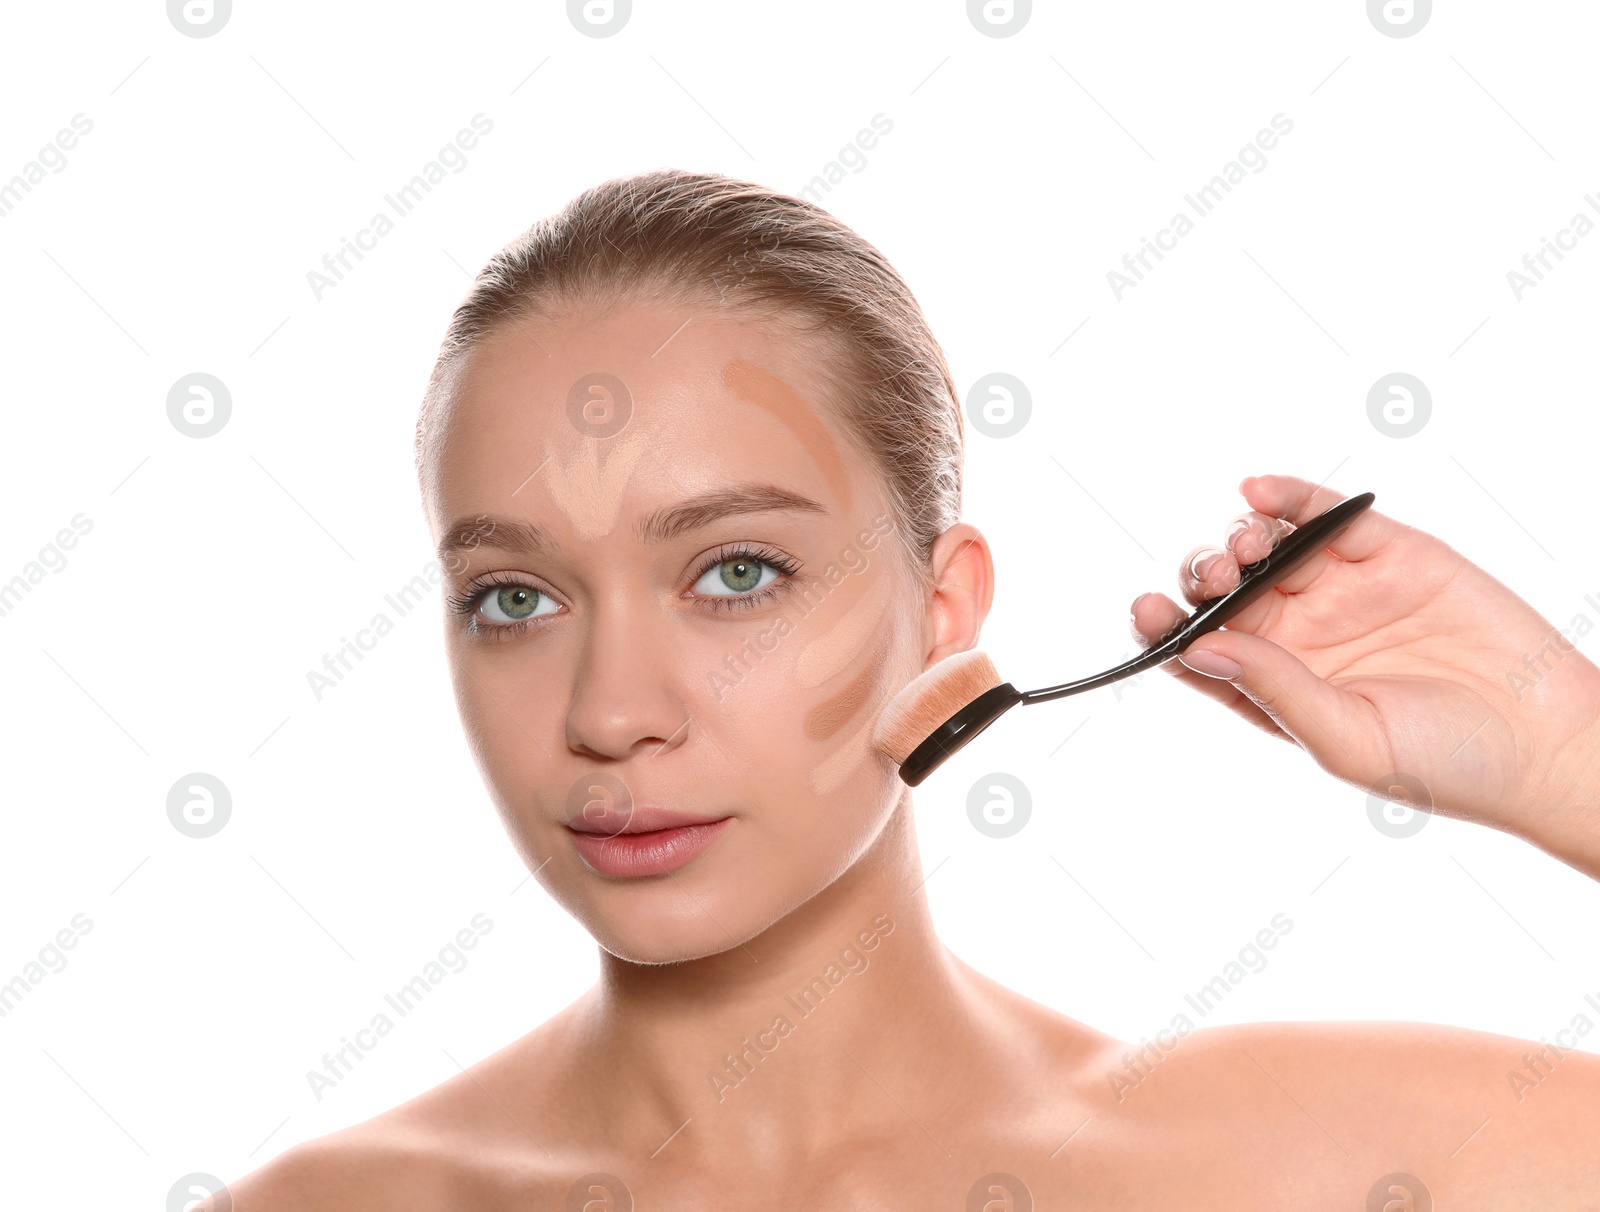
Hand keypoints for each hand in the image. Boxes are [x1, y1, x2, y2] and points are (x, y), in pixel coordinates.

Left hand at [1130, 474, 1599, 864]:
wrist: (1546, 740)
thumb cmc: (1446, 763)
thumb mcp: (1346, 738)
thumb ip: (1273, 687)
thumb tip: (1198, 645)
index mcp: (1273, 686)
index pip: (1197, 647)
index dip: (1163, 626)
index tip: (1145, 610)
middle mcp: (1296, 634)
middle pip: (1221, 589)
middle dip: (1203, 575)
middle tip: (1217, 577)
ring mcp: (1339, 589)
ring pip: (1264, 547)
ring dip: (1240, 539)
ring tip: (1247, 549)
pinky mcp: (1386, 552)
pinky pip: (1321, 515)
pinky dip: (1286, 497)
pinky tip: (1257, 492)